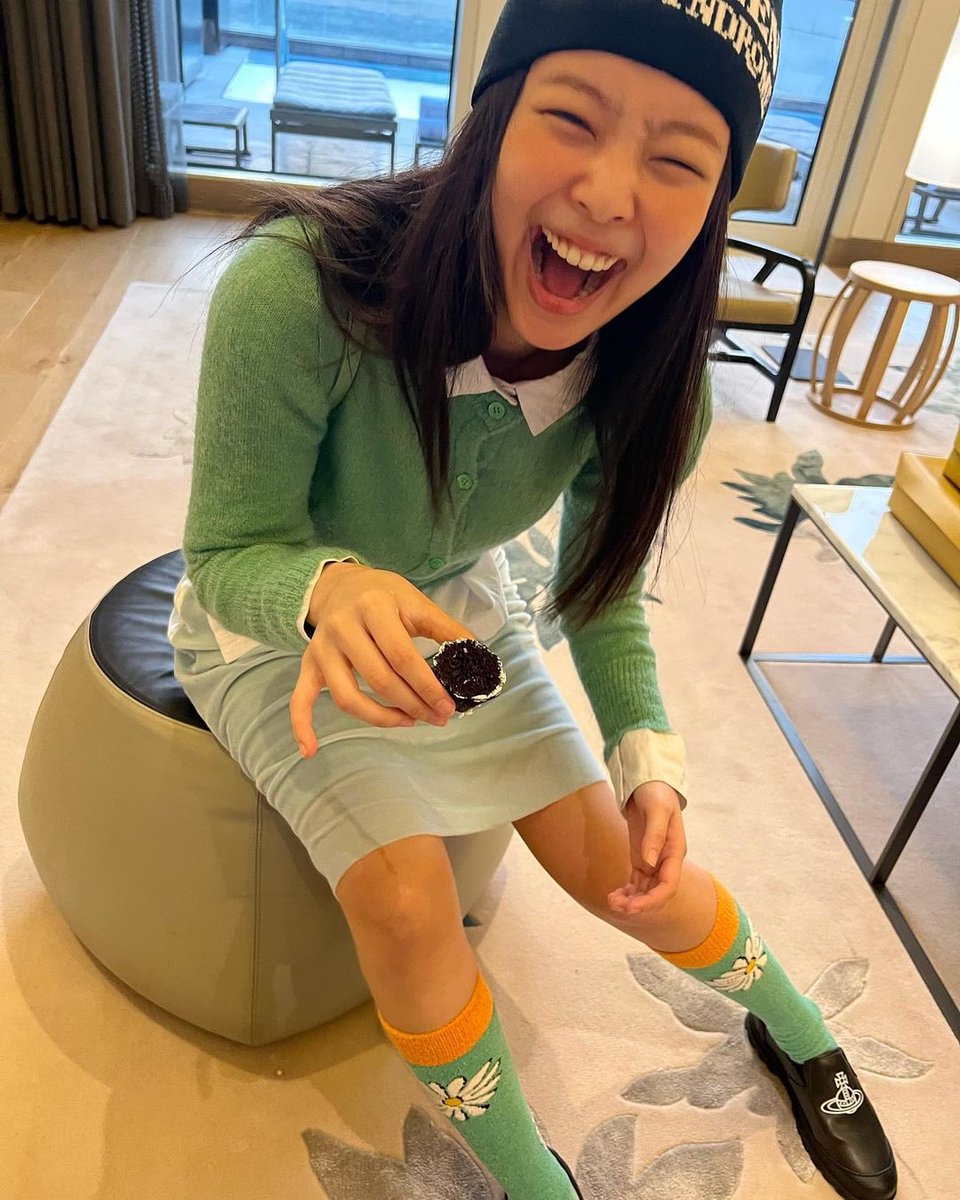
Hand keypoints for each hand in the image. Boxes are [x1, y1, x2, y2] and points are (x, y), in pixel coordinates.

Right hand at [291, 563, 477, 754]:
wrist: (340, 584)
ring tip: (409, 724)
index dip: (426, 686)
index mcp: (373, 607)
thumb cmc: (384, 595)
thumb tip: (479, 656)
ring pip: (347, 696)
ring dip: (380, 719)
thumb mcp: (416, 602)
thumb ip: (446, 628)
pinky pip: (300, 699)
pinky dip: (301, 726)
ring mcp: (322, 648)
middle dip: (413, 705)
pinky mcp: (308, 663)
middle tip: (438, 718)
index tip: (448, 706)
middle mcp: (343, 626)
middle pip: (379, 679)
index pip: (402, 656)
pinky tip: (310, 751)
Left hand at [607, 781, 686, 916]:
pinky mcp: (641, 859)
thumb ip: (655, 835)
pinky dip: (626, 892)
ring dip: (630, 900)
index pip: (669, 885)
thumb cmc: (656, 793)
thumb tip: (650, 862)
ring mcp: (654, 861)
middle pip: (657, 892)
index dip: (653, 900)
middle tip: (617, 906)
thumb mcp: (657, 809)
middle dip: (639, 903)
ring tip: (611, 902)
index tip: (634, 907)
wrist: (648, 784)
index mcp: (675, 852)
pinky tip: (613, 896)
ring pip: (645, 890)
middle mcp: (666, 861)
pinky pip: (636, 883)